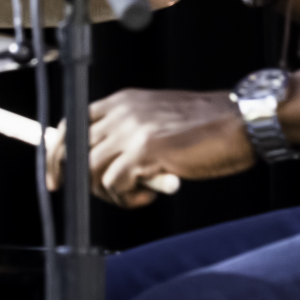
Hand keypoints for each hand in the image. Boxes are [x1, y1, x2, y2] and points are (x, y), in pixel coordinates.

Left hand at [46, 87, 257, 207]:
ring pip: (90, 171)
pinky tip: (149, 195)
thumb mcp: (160, 120)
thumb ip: (132, 135)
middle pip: (73, 149)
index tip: (56, 177)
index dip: (58, 152)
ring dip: (109, 193)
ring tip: (137, 195)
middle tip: (100, 196)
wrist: (242, 122)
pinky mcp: (144, 151)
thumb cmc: (210, 126)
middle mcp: (121, 112)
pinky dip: (127, 198)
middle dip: (78, 180)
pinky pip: (114, 184)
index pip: (72, 123)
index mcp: (123, 101)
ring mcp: (130, 130)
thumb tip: (107, 165)